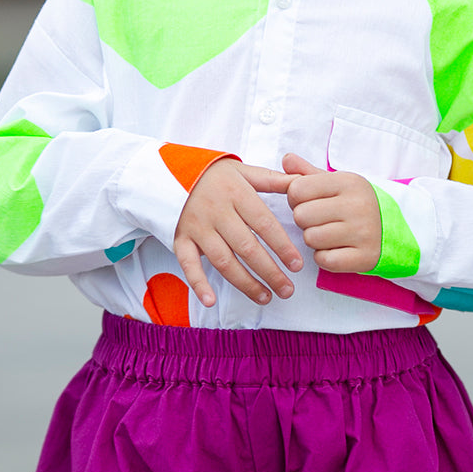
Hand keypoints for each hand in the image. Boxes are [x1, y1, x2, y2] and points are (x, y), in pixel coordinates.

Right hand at [174, 158, 302, 307]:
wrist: (170, 171)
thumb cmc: (214, 174)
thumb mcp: (243, 170)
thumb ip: (273, 180)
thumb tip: (302, 183)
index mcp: (236, 193)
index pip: (264, 224)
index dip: (282, 246)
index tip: (297, 265)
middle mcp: (217, 212)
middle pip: (247, 247)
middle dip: (269, 272)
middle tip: (287, 290)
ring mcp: (197, 227)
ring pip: (223, 260)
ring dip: (245, 283)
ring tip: (265, 297)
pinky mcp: (180, 239)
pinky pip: (188, 264)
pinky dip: (198, 284)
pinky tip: (211, 301)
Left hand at [283, 153, 381, 272]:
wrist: (395, 227)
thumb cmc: (355, 202)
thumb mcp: (336, 182)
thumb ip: (308, 172)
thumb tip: (287, 159)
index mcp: (348, 181)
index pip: (297, 189)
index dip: (295, 198)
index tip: (308, 201)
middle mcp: (357, 205)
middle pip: (300, 215)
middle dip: (304, 220)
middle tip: (319, 219)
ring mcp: (363, 232)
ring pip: (310, 239)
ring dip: (314, 239)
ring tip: (329, 233)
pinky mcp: (366, 256)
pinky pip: (325, 260)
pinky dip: (325, 257)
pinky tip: (336, 248)